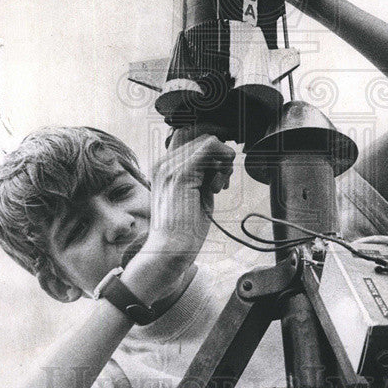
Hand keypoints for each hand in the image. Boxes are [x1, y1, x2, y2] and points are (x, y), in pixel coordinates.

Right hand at [145, 132, 234, 273]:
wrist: (170, 251)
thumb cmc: (184, 230)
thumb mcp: (195, 195)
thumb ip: (203, 175)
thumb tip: (221, 160)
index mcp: (164, 168)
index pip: (189, 137)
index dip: (211, 148)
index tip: (221, 169)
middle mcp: (164, 163)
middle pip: (202, 137)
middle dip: (220, 156)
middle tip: (222, 183)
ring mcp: (170, 167)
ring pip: (208, 139)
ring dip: (222, 160)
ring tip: (218, 186)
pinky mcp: (181, 174)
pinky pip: (210, 147)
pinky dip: (223, 161)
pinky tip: (219, 186)